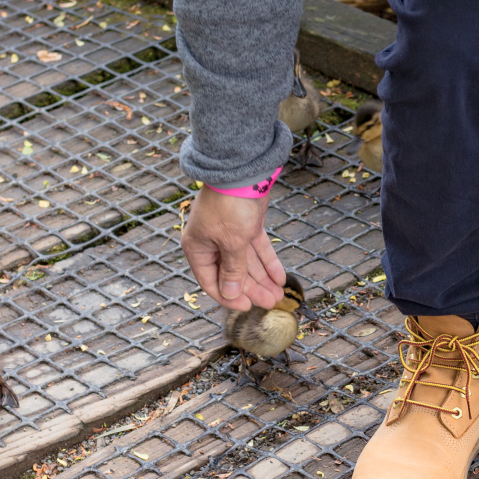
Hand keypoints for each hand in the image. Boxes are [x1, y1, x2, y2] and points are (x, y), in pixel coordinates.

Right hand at [181, 187, 286, 310]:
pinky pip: (257, 249)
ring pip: (247, 263)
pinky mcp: (246, 225)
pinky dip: (268, 261)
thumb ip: (233, 270)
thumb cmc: (229, 205)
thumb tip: (230, 293)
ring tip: (279, 295)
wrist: (243, 171)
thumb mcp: (232, 242)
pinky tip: (280, 276)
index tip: (247, 307)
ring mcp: (230, 233)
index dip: (229, 296)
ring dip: (263, 279)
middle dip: (252, 289)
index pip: (211, 282)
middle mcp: (211, 243)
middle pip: (232, 274)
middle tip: (271, 302)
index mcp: (198, 248)